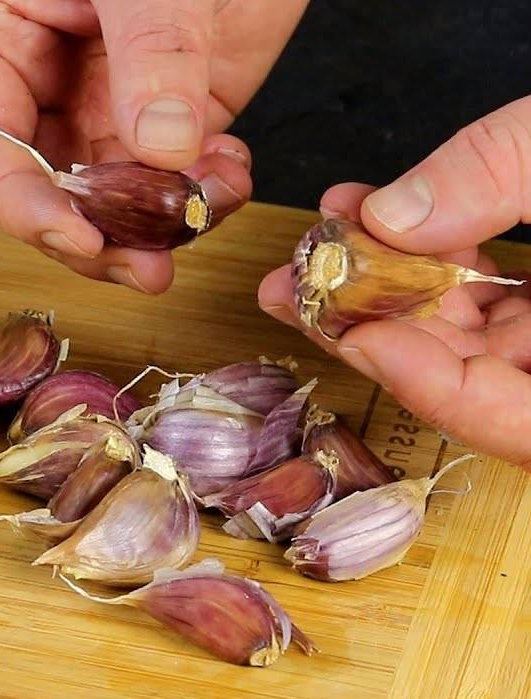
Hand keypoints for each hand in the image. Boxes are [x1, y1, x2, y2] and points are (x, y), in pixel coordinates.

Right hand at [0, 0, 307, 292]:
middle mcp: (42, 82)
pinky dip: (201, 197)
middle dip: (92, 234)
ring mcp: (106, 103)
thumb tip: (162, 145)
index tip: (74, 233)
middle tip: (144, 266)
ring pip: (108, 200)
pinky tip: (226, 178)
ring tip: (202, 213)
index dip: (15, 198)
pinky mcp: (169, 114)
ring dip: (154, 227)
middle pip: (40, 188)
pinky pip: (171, 181)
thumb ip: (153, 45)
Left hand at [259, 96, 530, 470]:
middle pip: (477, 384)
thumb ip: (503, 171)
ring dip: (391, 293)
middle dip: (377, 333)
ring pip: (476, 343)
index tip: (360, 333)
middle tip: (294, 285)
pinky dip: (435, 264)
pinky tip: (376, 218)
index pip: (517, 423)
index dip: (433, 386)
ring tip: (321, 241)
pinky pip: (497, 302)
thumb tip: (394, 217)